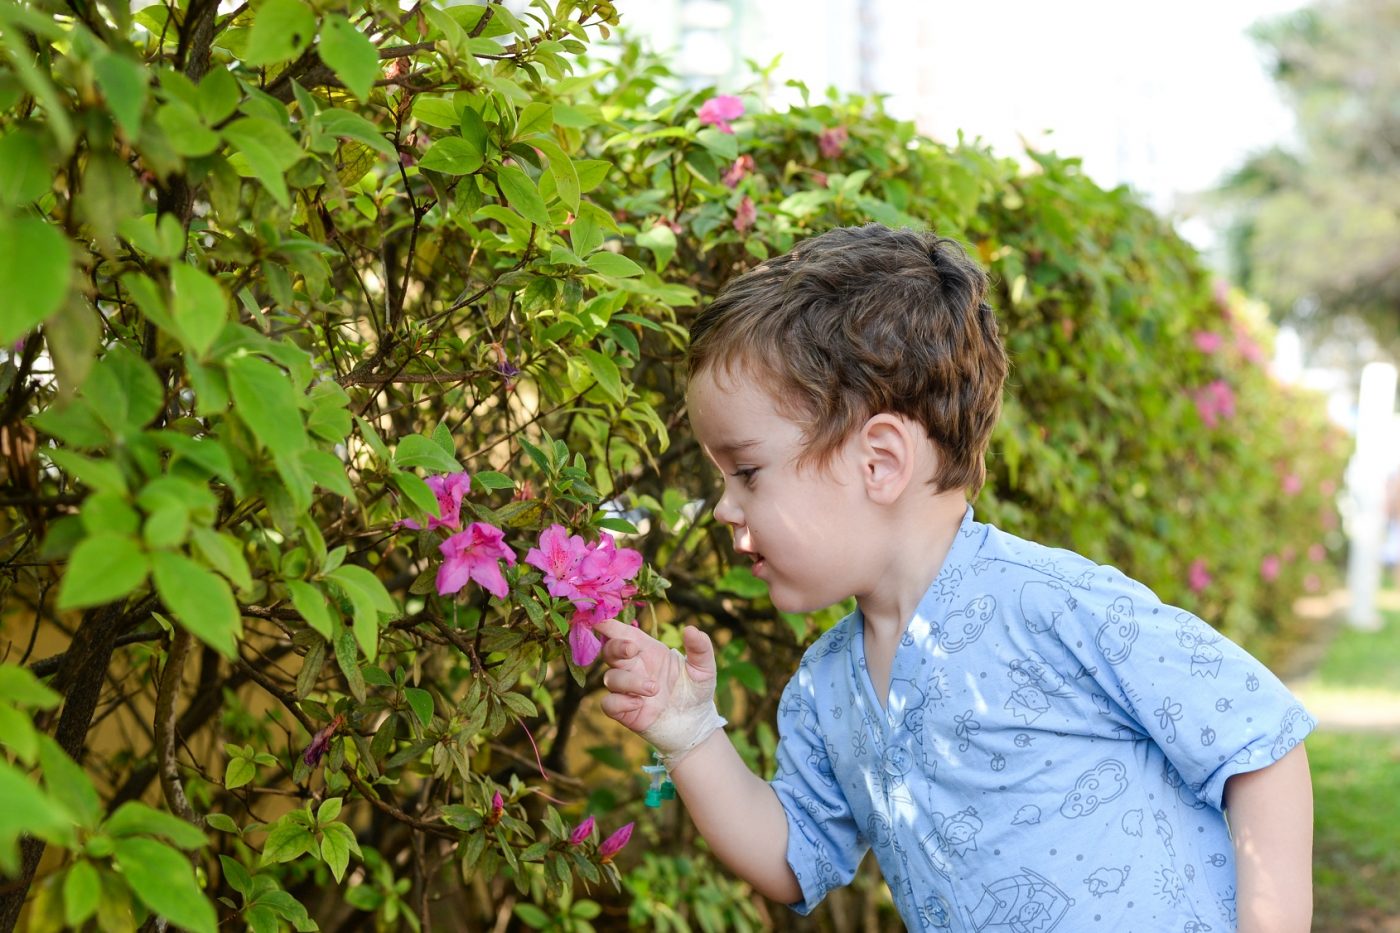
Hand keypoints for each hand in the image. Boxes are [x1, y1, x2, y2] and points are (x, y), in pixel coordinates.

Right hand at [596, 619, 724, 762]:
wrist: (694, 724)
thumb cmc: (696, 690)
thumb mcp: (704, 668)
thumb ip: (700, 648)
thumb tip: (690, 629)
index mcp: (647, 650)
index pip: (623, 633)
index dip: (609, 624)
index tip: (600, 619)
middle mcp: (633, 667)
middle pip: (609, 650)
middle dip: (616, 647)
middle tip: (632, 650)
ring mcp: (627, 690)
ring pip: (610, 678)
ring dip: (629, 681)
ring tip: (654, 689)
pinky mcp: (624, 711)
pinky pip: (608, 704)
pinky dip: (620, 702)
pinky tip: (640, 704)